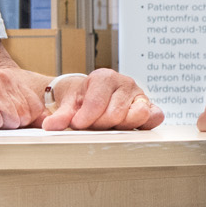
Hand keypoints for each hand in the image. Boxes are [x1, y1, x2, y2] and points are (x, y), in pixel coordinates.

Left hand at [41, 69, 163, 131]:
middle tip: (93, 126)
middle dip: (100, 125)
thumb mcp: (69, 105)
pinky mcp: (150, 107)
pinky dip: (146, 124)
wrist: (95, 97)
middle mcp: (124, 83)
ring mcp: (139, 95)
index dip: (85, 118)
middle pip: (114, 113)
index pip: (96, 103)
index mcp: (104, 77)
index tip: (77, 124)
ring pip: (135, 116)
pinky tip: (131, 129)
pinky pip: (155, 116)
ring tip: (108, 127)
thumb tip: (50, 126)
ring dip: (120, 127)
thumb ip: (61, 116)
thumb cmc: (83, 100)